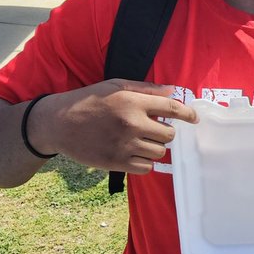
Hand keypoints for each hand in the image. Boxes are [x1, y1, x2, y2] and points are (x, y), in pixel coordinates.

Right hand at [27, 80, 198, 173]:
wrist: (59, 123)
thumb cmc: (88, 101)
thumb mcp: (115, 86)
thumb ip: (145, 89)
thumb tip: (172, 91)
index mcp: (132, 102)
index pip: (172, 109)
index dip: (188, 114)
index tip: (194, 118)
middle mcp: (131, 123)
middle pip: (169, 135)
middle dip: (165, 132)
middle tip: (154, 130)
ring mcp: (124, 145)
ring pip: (159, 152)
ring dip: (154, 147)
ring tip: (140, 141)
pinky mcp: (116, 163)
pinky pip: (146, 168)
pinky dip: (145, 162)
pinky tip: (134, 153)